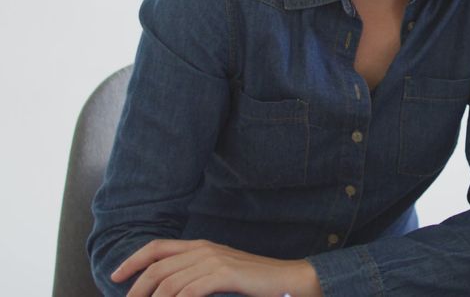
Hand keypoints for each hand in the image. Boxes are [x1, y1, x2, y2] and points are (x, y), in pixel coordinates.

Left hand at [113, 239, 321, 296]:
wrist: (286, 277)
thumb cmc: (252, 280)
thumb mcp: (219, 271)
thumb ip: (195, 273)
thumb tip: (168, 288)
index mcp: (200, 245)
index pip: (156, 248)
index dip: (132, 261)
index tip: (115, 276)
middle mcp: (203, 249)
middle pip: (157, 267)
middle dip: (136, 289)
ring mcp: (214, 261)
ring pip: (169, 283)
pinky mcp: (224, 274)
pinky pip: (188, 292)